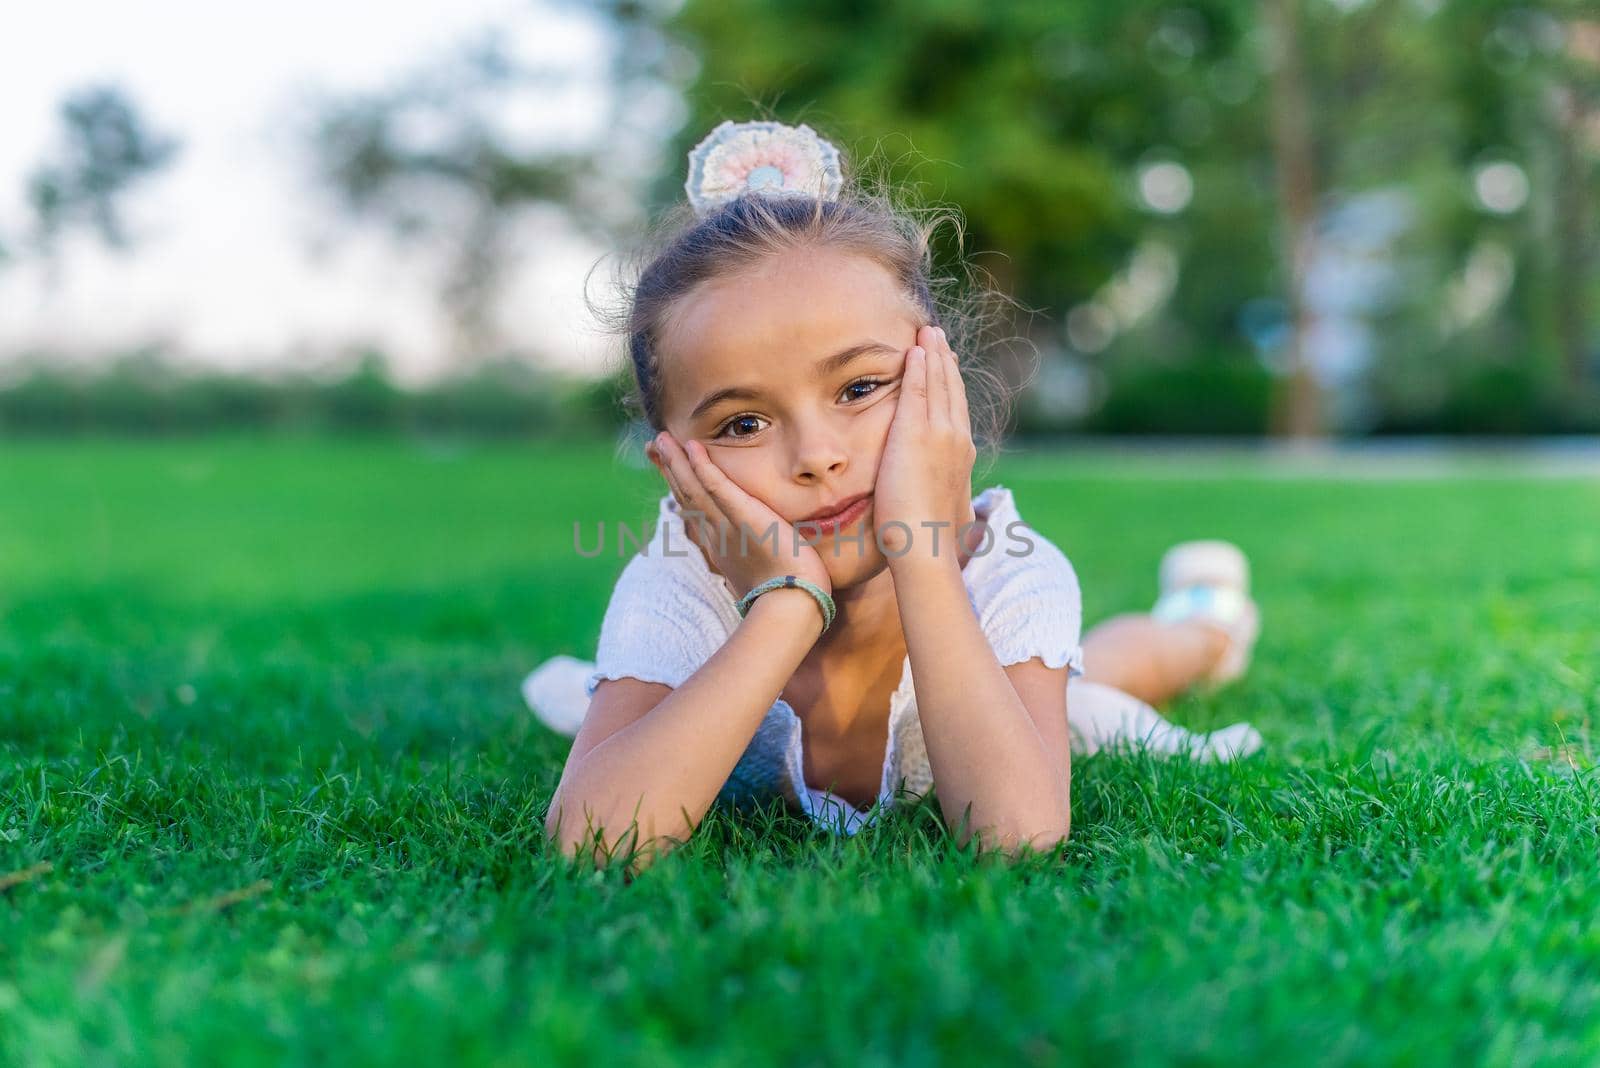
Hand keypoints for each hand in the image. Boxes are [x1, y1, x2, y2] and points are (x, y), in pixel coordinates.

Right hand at [646, 431, 833, 604]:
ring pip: (694, 488)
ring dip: (677, 462)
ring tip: (662, 438)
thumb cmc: (785, 599)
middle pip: (687, 495)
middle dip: (670, 469)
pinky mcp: (745, 518)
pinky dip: (702, 467)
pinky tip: (692, 447)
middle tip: (654, 445)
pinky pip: (718, 487)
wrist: (791, 608)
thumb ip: (756, 566)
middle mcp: (716, 535)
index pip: (696, 511)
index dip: (680, 488)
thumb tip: (756, 571)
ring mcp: (727, 526)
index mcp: (721, 548)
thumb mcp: (763, 579)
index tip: (669, 472)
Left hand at [873, 324, 978, 568]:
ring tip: (928, 332)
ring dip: (933, 354)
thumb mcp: (948, 518)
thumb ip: (949, 505)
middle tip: (938, 337)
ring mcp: (940, 434)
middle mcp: (958, 440)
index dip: (952, 386)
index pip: (957, 412)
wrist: (925, 547)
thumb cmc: (930, 543)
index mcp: (962, 458)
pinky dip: (919, 367)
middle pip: (952, 390)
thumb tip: (964, 523)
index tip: (946, 366)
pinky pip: (919, 390)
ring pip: (939, 383)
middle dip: (945, 361)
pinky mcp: (917, 434)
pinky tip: (914, 349)